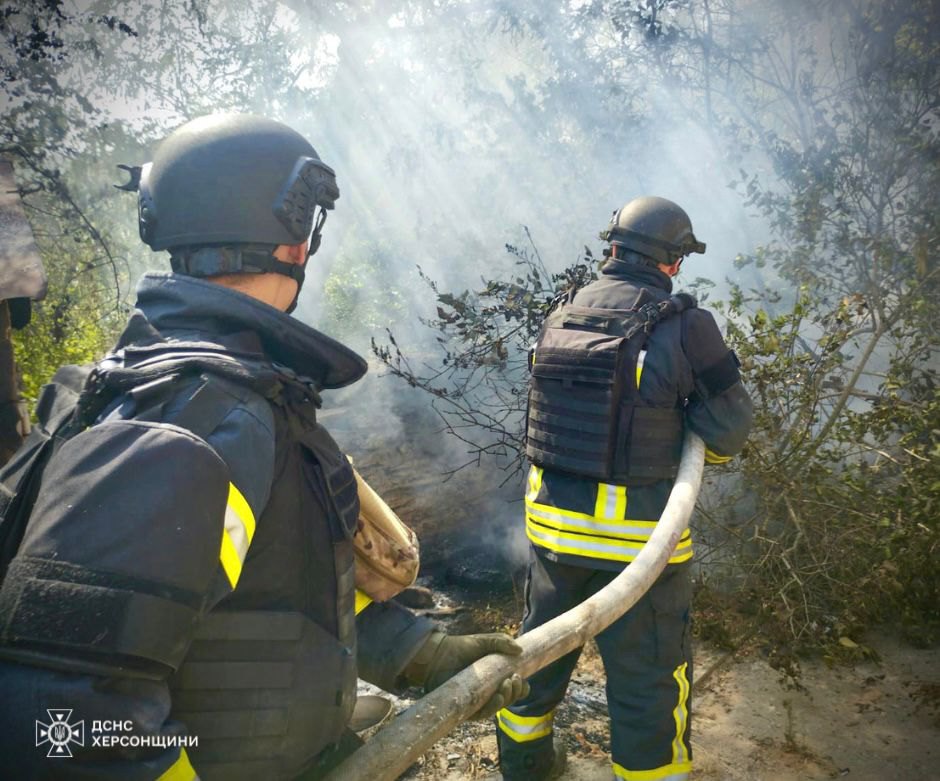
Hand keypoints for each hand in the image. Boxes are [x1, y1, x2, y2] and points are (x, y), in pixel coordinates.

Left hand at [404, 631, 530, 718]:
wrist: (438, 654)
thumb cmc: (461, 647)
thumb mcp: (484, 641)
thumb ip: (502, 642)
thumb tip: (520, 651)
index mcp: (496, 678)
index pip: (514, 689)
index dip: (521, 688)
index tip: (522, 679)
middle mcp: (488, 691)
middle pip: (509, 699)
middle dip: (515, 692)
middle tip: (513, 679)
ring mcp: (478, 700)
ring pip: (498, 707)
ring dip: (506, 699)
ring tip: (506, 685)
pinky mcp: (466, 708)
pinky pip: (482, 714)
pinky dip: (492, 708)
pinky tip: (496, 697)